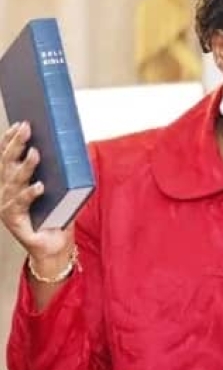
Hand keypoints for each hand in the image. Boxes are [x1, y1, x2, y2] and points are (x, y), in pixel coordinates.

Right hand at [0, 122, 71, 266]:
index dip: (11, 138)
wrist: (55, 246)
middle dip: (16, 143)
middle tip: (27, 127)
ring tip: (36, 153)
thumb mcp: (61, 187)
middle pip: (8, 163)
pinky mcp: (14, 220)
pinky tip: (40, 186)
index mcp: (14, 180)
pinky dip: (29, 194)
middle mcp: (6, 190)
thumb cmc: (58, 213)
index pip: (8, 155)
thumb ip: (60, 170)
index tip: (20, 122)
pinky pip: (19, 204)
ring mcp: (7, 205)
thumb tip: (70, 145)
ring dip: (25, 166)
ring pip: (13, 181)